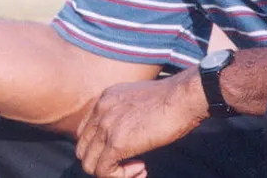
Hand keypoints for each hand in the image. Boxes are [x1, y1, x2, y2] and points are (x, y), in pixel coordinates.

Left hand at [75, 72, 207, 177]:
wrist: (183, 97)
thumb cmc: (172, 99)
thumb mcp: (138, 100)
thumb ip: (125, 114)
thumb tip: (127, 134)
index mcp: (104, 100)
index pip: (85, 132)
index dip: (101, 148)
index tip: (124, 152)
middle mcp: (100, 111)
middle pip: (83, 149)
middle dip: (103, 162)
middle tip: (130, 163)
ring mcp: (105, 127)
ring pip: (89, 164)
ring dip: (112, 172)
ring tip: (137, 167)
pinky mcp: (117, 143)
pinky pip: (103, 171)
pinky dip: (121, 176)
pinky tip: (141, 168)